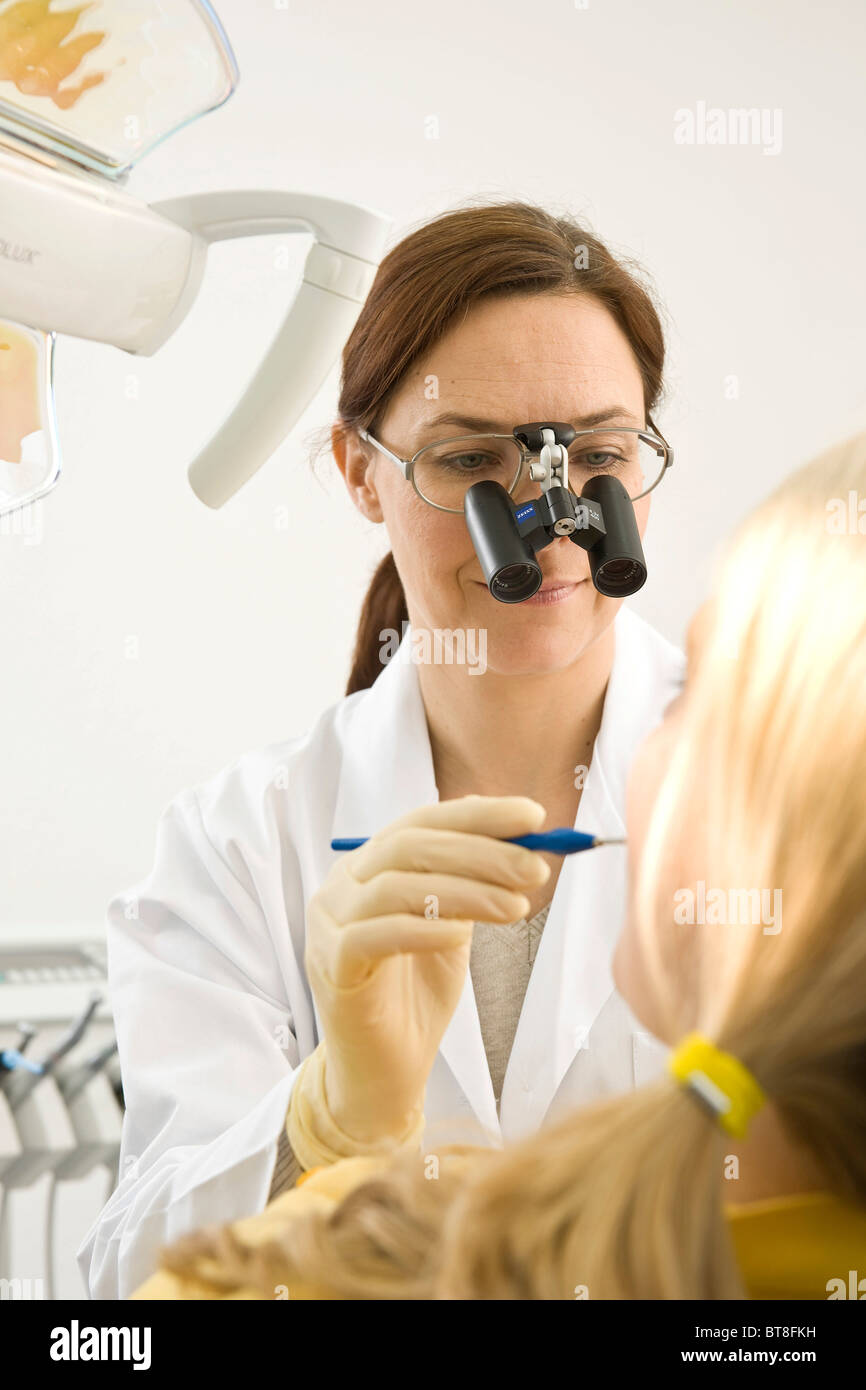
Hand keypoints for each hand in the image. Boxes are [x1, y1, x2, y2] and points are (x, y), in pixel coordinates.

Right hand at [305, 794, 550, 1145]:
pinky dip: (424, 929)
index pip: (423, 822)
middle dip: (481, 852)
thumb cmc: (417, 995)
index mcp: (369, 866)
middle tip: (536, 867)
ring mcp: (330, 924)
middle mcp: (342, 885)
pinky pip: (376, 934)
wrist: (383, 1072)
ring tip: (518, 907)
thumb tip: (522, 838)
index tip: (534, 816)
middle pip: (411, 847)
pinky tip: (462, 935)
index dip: (479, 815)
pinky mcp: (331, 965)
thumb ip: (471, 882)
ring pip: (398, 886)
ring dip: (467, 891)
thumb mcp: (452, 926)